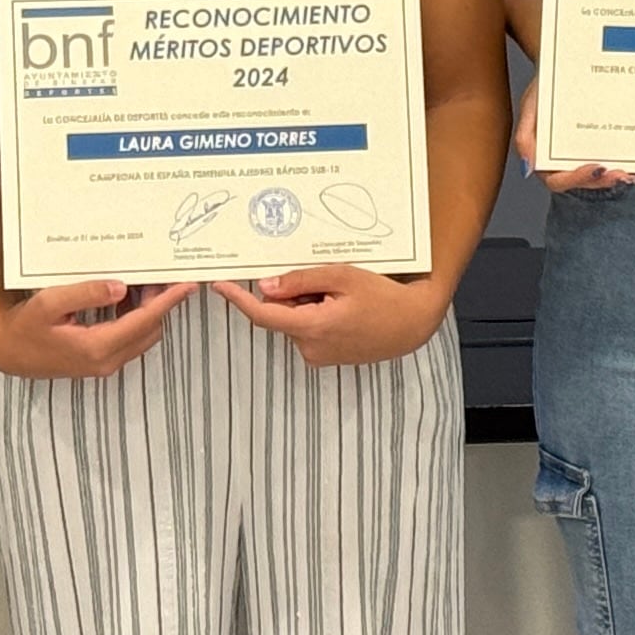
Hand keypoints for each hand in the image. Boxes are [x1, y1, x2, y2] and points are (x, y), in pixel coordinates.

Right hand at [0, 277, 197, 379]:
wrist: (8, 353)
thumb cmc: (25, 326)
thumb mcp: (50, 303)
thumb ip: (86, 294)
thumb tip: (120, 286)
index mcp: (98, 347)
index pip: (145, 321)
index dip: (169, 301)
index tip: (188, 284)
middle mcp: (108, 360)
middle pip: (150, 328)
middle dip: (161, 302)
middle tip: (160, 273)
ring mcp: (105, 364)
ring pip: (142, 335)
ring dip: (148, 310)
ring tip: (143, 280)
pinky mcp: (101, 362)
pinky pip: (130, 338)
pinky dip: (135, 317)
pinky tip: (124, 295)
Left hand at [214, 265, 448, 363]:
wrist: (414, 324)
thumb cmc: (384, 298)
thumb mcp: (343, 277)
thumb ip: (302, 281)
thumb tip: (266, 286)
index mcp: (312, 327)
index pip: (263, 314)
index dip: (239, 300)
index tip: (220, 286)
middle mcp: (310, 347)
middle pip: (283, 314)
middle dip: (295, 294)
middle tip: (327, 281)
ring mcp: (319, 355)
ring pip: (297, 321)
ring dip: (309, 304)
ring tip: (344, 295)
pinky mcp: (328, 357)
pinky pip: (310, 330)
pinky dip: (319, 315)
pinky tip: (346, 308)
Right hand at [512, 85, 634, 195]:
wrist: (560, 67)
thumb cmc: (542, 88)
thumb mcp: (530, 107)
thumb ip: (524, 137)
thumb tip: (528, 165)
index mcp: (542, 157)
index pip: (557, 181)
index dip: (577, 179)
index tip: (597, 169)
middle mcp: (562, 160)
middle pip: (582, 182)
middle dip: (603, 181)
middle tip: (621, 175)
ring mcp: (580, 153)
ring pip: (598, 175)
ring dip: (614, 177)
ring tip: (630, 174)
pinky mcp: (596, 145)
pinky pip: (608, 158)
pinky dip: (621, 162)